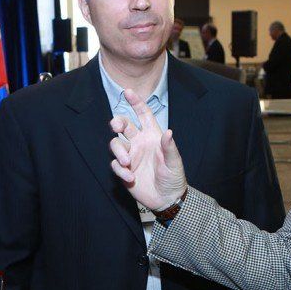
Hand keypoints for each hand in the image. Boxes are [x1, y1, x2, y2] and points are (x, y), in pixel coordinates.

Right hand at [109, 89, 186, 210]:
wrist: (167, 198)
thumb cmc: (173, 177)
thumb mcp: (174, 162)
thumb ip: (169, 147)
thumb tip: (168, 132)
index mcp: (152, 136)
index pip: (143, 115)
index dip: (136, 102)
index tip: (127, 91)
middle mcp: (139, 142)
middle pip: (124, 126)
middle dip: (117, 122)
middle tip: (115, 126)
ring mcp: (131, 156)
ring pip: (116, 144)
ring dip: (119, 151)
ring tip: (126, 163)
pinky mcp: (124, 170)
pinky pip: (115, 165)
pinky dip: (120, 170)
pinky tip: (131, 178)